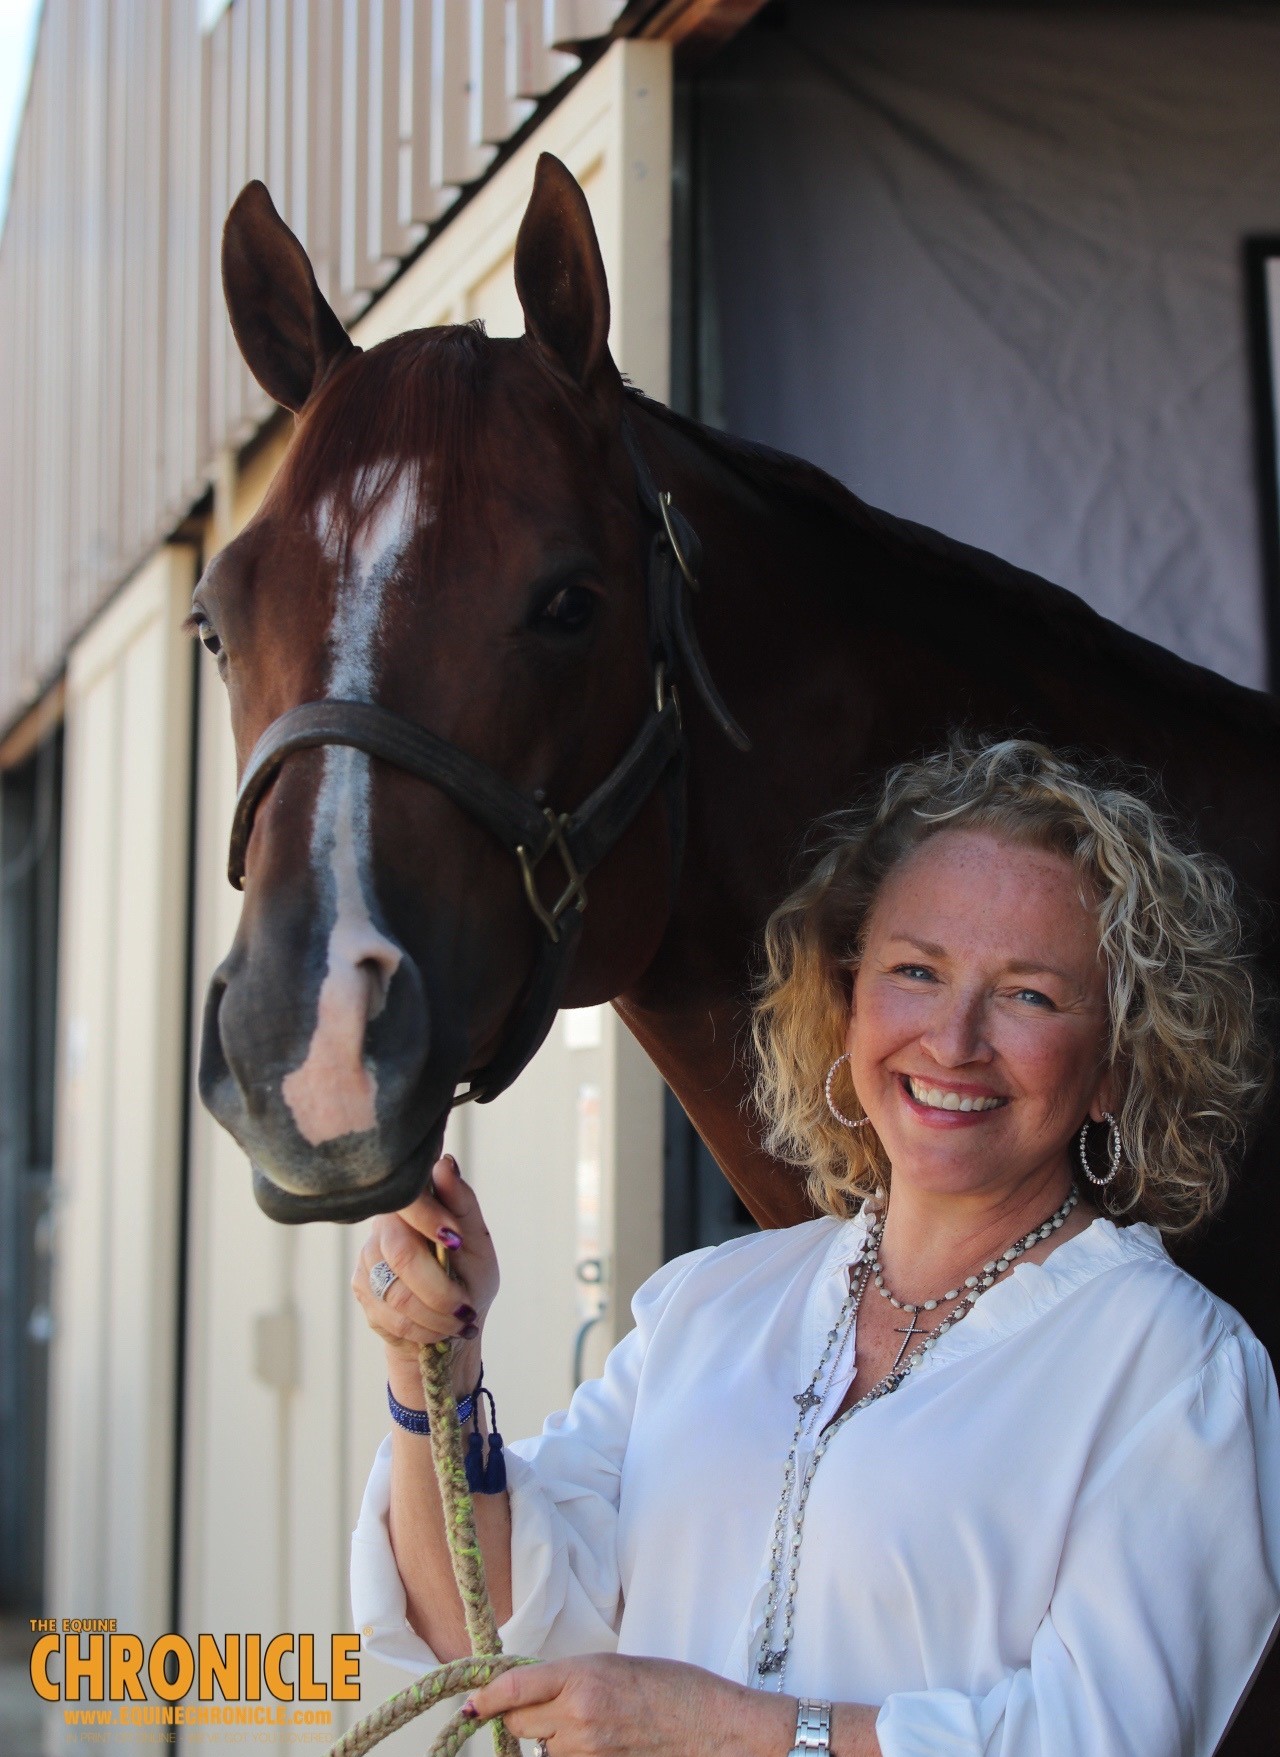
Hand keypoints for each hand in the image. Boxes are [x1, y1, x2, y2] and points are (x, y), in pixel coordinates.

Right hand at [351, 1154, 498, 1397]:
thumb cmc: (469, 1272)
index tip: (455, 1241)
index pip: (407, 1201)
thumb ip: (462, 1202)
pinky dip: (422, 1329)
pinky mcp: (361, 1290)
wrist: (451, 1321)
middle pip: (402, 1255)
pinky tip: (437, 1328)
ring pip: (397, 1294)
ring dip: (435, 1316)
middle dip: (441, 1291)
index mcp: (412, 1205)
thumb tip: (445, 1163)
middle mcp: (383, 1226)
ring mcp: (367, 1259)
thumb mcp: (477, 1239)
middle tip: (466, 1309)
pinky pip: (390, 1316)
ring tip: (458, 1322)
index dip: (430, 1218)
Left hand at [461, 1654, 793, 1756]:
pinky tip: (598, 1747)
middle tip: (546, 1709)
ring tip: (590, 1729)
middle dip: (523, 1717)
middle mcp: (577, 1716)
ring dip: (550, 1741)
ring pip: (541, 1750)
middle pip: (518, 1723)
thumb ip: (571, 1678)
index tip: (470, 1704)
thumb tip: (532, 1691)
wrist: (716, 1728)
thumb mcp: (615, 1665)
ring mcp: (587, 1753)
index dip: (485, 1698)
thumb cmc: (674, 1687)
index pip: (512, 1688)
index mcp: (581, 1676)